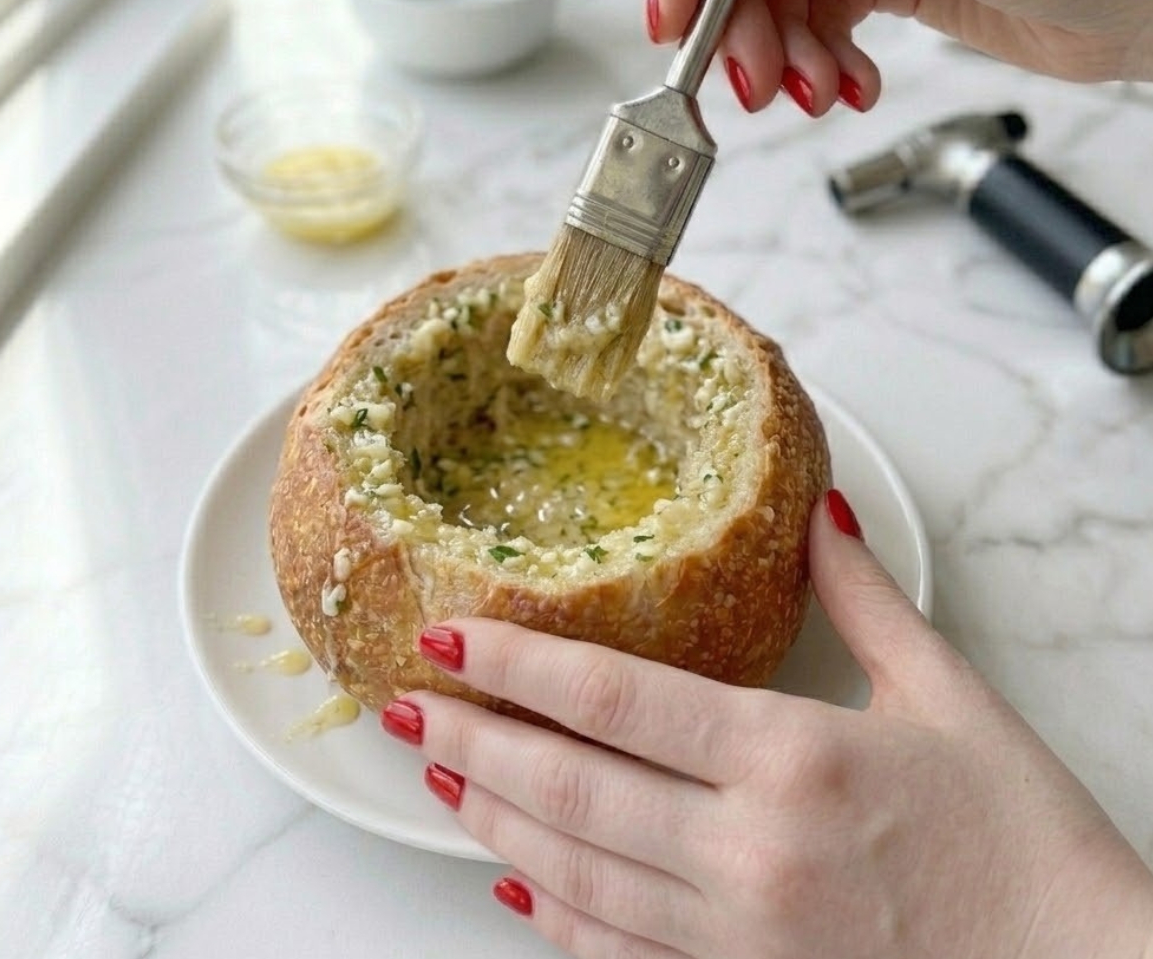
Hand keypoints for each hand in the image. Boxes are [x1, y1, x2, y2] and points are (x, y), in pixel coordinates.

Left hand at [382, 491, 1152, 958]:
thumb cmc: (1026, 841)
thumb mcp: (950, 697)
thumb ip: (868, 598)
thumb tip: (822, 511)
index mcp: (792, 759)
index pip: (614, 699)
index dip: (517, 665)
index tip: (450, 636)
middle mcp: (748, 851)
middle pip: (569, 785)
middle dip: (471, 742)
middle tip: (400, 709)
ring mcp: (736, 937)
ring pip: (574, 872)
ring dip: (492, 821)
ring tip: (434, 779)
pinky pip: (617, 955)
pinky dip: (553, 917)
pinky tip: (510, 884)